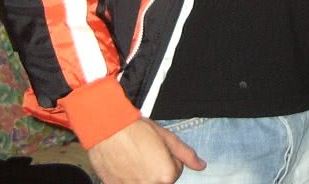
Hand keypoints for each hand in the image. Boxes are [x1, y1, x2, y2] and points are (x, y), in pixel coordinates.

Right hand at [87, 118, 205, 182]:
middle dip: (155, 168)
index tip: (155, 147)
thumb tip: (201, 165)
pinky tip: (125, 165)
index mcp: (167, 175)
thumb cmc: (135, 130)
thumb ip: (186, 154)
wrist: (107, 129)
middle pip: (161, 180)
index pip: (175, 171)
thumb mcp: (167, 137)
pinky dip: (129, 178)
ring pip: (146, 182)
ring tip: (133, 158)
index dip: (166, 156)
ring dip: (142, 174)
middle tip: (144, 152)